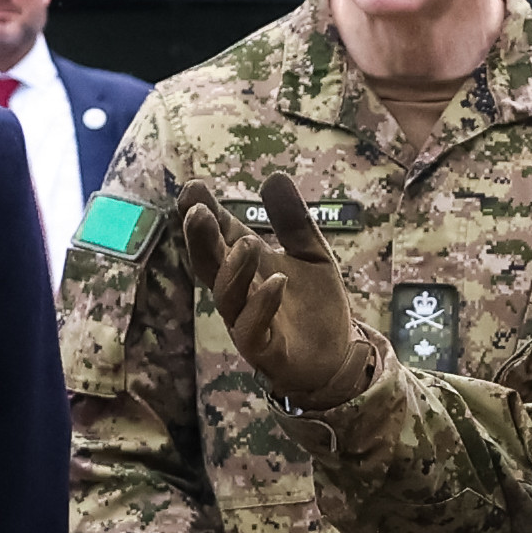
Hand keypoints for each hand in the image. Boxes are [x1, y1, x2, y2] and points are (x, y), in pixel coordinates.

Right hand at [197, 172, 378, 414]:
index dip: (204, 214)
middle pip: (210, 265)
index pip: (218, 237)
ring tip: (244, 243)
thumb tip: (274, 175)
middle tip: (196, 211)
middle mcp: (238, 293)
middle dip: (201, 240)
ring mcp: (247, 323)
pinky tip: (276, 282)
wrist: (337, 357)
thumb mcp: (310, 253)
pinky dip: (262, 306)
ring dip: (232, 270)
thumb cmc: (314, 306)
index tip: (194, 188)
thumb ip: (292, 220)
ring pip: (227, 297)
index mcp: (244, 268)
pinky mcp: (265, 350)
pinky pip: (253, 330)